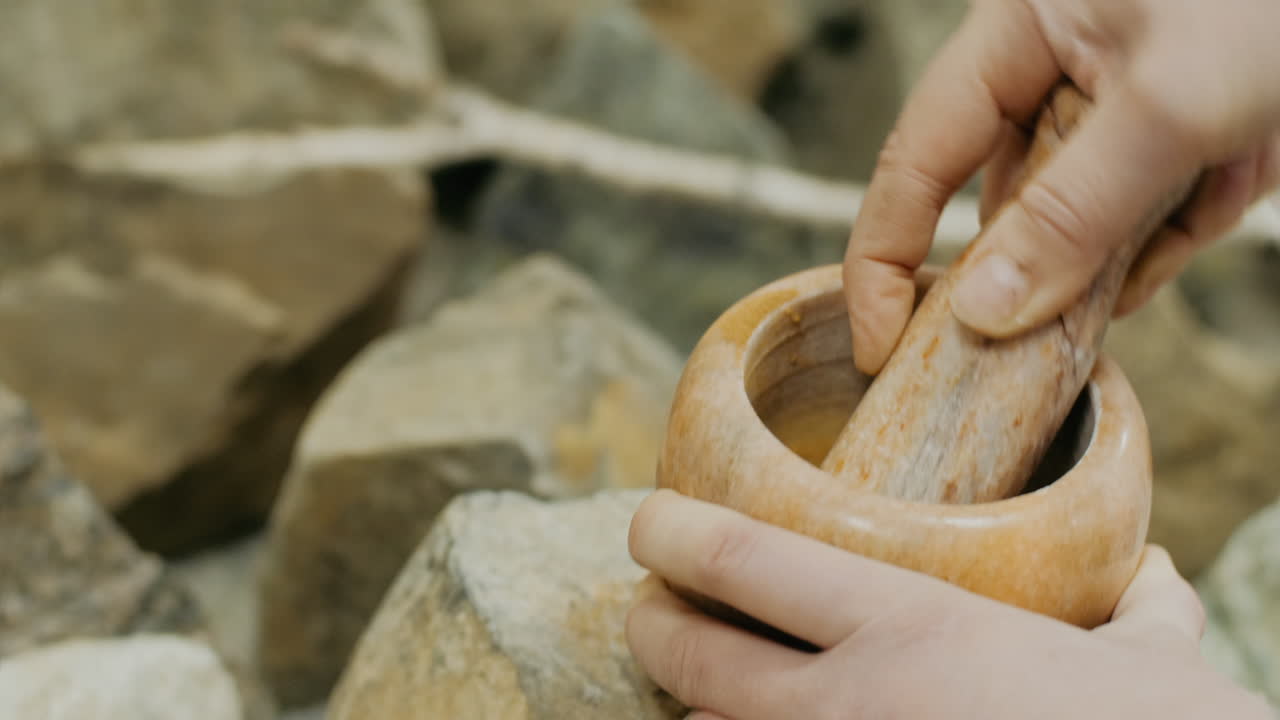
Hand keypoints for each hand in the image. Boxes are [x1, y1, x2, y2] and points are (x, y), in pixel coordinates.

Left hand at [626, 490, 1271, 718]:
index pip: (743, 557)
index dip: (674, 533)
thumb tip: (1152, 582)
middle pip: (692, 653)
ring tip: (707, 692)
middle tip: (651, 609)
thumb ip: (1136, 617)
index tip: (650, 522)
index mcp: (912, 628)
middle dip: (653, 624)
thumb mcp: (1156, 668)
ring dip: (699, 710)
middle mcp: (853, 705)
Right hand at [844, 0, 1279, 374]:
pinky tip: (1169, 254)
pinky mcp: (1184, 159)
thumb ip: (1070, 212)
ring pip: (1070, 233)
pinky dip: (1148, 267)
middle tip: (1000, 361)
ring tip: (1091, 309)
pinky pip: (1141, 237)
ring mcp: (1124, 127)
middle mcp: (1058, 87)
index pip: (917, 160)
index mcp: (1018, 40)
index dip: (886, 255)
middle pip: (995, 207)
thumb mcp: (1171, 104)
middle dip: (1005, 280)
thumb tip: (979, 313)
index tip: (876, 346)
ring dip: (1084, 282)